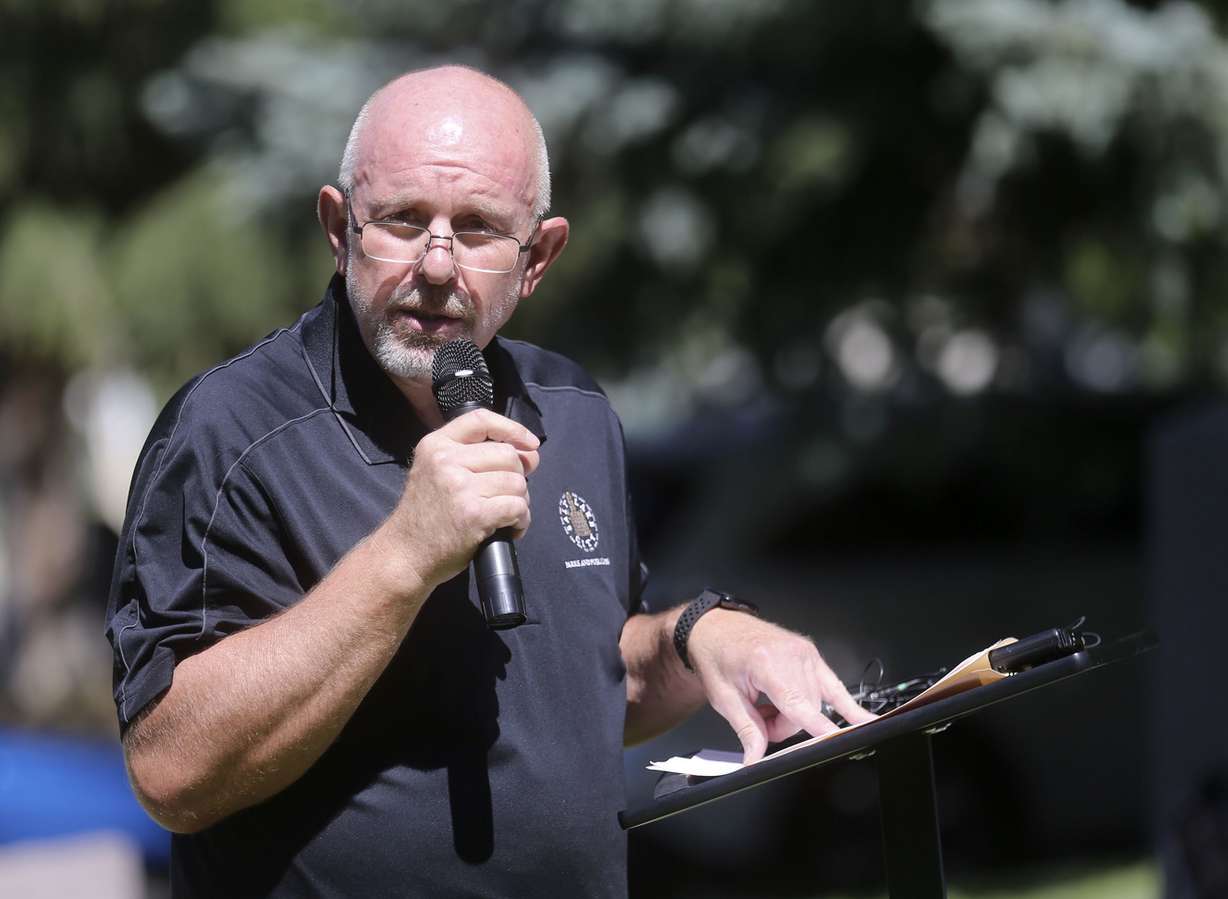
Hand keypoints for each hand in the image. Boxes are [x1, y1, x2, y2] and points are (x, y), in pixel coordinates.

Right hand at [387, 409, 539, 589]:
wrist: (405, 554)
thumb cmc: (426, 516)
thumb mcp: (435, 472)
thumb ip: (474, 457)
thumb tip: (530, 453)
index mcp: (436, 445)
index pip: (481, 420)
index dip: (512, 429)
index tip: (530, 443)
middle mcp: (446, 461)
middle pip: (507, 455)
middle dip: (518, 477)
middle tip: (507, 496)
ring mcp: (460, 487)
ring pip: (516, 483)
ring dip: (520, 502)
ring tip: (506, 516)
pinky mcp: (474, 513)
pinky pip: (517, 507)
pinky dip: (521, 520)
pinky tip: (509, 529)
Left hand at [686, 610, 876, 764]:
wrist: (716, 627)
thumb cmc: (717, 656)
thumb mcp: (724, 697)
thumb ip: (747, 729)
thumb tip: (756, 759)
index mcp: (766, 662)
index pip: (797, 703)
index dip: (816, 727)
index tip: (833, 741)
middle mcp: (791, 654)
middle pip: (806, 710)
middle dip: (785, 726)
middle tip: (761, 721)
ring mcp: (805, 652)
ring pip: (816, 703)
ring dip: (795, 715)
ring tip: (770, 707)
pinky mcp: (811, 654)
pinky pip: (833, 685)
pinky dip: (845, 704)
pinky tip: (864, 719)